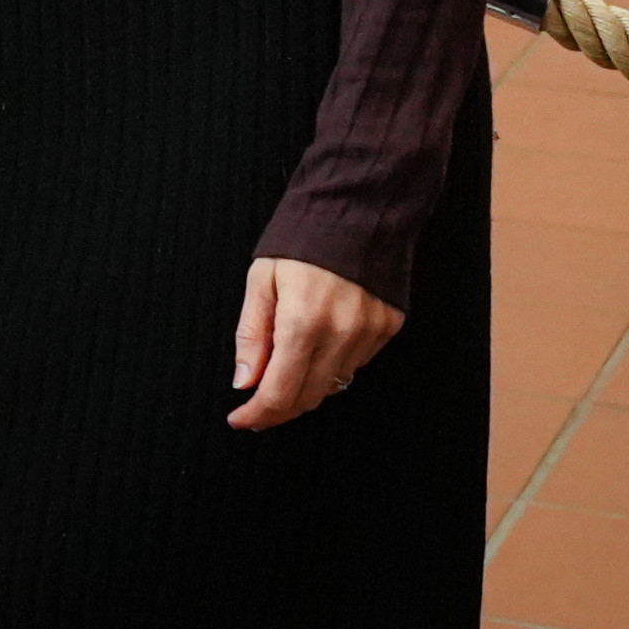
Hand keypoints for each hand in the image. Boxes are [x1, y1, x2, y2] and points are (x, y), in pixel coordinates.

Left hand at [230, 256, 402, 429]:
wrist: (358, 209)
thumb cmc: (300, 241)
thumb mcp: (261, 281)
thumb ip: (251, 335)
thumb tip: (243, 381)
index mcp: (303, 322)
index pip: (280, 391)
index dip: (258, 413)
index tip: (240, 419)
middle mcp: (342, 335)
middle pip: (309, 397)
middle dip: (279, 408)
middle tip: (255, 407)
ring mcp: (370, 334)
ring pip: (334, 385)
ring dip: (306, 389)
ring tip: (283, 375)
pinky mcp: (388, 329)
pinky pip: (356, 364)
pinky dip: (332, 367)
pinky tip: (317, 351)